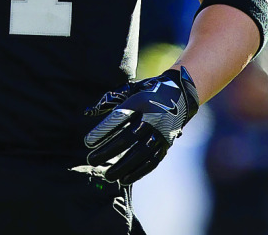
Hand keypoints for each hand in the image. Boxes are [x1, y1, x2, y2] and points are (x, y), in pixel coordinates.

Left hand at [83, 66, 199, 184]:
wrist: (181, 94)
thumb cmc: (147, 91)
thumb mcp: (129, 89)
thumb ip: (108, 101)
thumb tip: (87, 111)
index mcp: (140, 101)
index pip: (118, 117)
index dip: (103, 130)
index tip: (87, 142)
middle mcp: (152, 118)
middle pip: (128, 137)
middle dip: (108, 151)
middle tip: (91, 160)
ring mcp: (161, 132)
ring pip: (140, 152)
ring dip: (123, 166)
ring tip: (107, 175)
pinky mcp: (166, 144)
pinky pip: (152, 161)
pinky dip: (138, 172)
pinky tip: (125, 179)